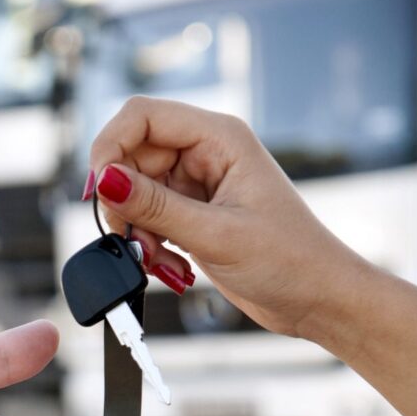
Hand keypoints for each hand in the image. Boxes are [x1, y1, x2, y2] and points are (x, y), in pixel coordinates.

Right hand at [88, 96, 363, 336]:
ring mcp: (196, 185)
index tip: (100, 190)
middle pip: (131, 157)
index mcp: (220, 138)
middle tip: (133, 240)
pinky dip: (148, 245)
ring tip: (159, 259)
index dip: (111, 147)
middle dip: (124, 203)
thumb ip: (155, 207)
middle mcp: (205, 153)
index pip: (143, 116)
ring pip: (134, 193)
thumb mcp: (215, 234)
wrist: (316, 299)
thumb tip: (106, 181)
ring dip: (136, 231)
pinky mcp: (191, 214)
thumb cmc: (290, 260)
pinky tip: (171, 266)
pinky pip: (148, 219)